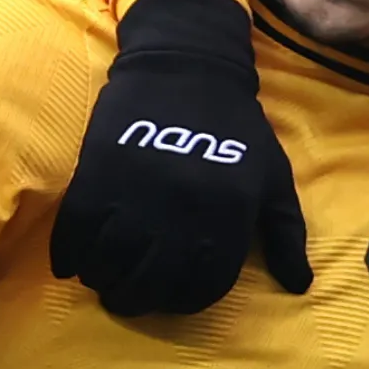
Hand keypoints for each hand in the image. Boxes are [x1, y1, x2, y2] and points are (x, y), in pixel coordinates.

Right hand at [49, 0, 308, 315]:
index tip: (173, 295)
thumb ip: (287, 236)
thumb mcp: (273, 179)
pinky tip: (73, 264)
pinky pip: (74, 235)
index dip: (185, 300)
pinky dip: (69, 257)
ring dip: (103, 281)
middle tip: (129, 297)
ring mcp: (136, 198)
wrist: (188, 67)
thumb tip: (299, 286)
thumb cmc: (238, 127)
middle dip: (138, 300)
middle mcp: (181, 216)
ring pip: (108, 266)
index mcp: (228, 218)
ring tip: (104, 279)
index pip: (203, 287)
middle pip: (150, 285)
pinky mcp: (96, 178)